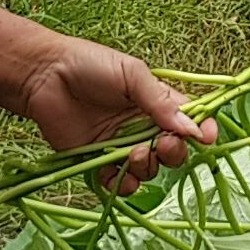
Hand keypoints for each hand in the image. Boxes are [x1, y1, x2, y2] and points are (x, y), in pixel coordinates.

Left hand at [12, 39, 207, 191]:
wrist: (43, 76)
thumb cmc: (89, 65)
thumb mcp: (131, 74)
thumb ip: (160, 102)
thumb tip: (191, 129)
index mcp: (156, 103)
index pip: (188, 121)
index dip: (201, 131)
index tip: (206, 138)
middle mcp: (142, 127)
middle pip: (173, 150)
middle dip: (174, 152)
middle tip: (163, 145)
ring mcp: (121, 146)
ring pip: (149, 168)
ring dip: (148, 167)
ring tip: (134, 154)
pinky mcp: (98, 161)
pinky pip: (119, 182)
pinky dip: (125, 184)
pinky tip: (121, 175)